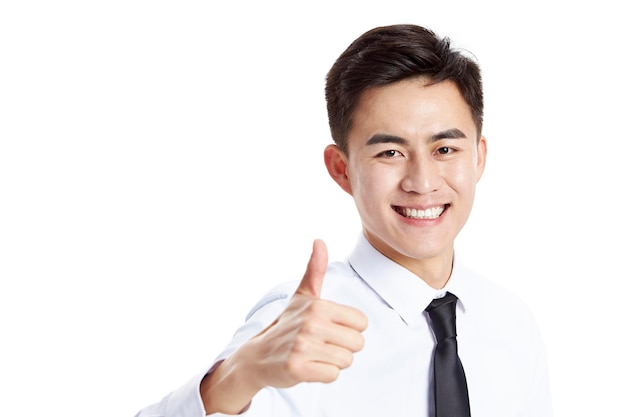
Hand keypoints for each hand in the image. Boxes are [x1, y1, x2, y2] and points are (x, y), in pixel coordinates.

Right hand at [201, 239, 367, 413]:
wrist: (258, 356)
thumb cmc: (287, 324)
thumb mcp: (302, 296)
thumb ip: (315, 269)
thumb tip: (319, 240)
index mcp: (317, 305)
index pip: (361, 323)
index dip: (349, 329)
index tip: (329, 329)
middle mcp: (310, 324)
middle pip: (357, 344)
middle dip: (343, 347)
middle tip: (321, 344)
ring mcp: (303, 347)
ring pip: (346, 361)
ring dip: (333, 362)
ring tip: (314, 355)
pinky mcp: (297, 368)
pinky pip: (332, 375)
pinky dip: (323, 374)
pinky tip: (309, 367)